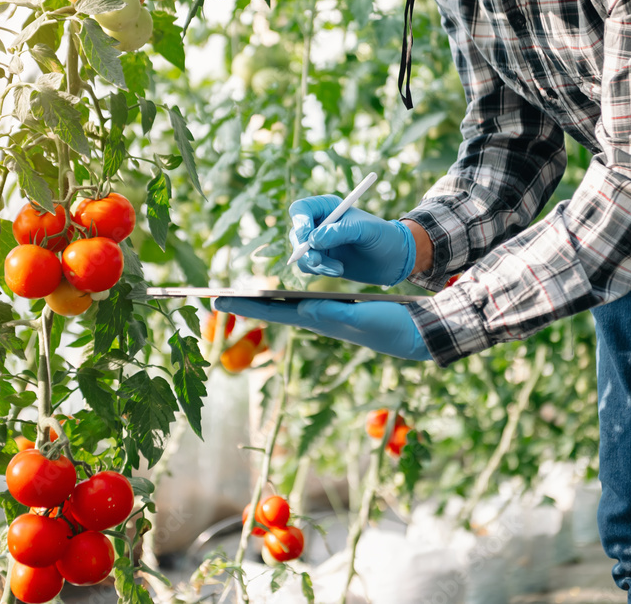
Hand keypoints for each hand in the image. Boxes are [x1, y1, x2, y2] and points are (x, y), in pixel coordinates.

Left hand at [213, 297, 431, 360]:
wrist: (414, 335)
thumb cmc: (391, 326)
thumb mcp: (361, 318)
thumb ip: (332, 314)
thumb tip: (303, 309)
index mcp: (319, 320)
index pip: (274, 310)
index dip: (245, 303)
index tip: (218, 298)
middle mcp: (317, 320)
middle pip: (273, 310)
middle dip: (245, 303)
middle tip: (216, 296)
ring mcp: (325, 317)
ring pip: (285, 307)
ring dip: (262, 302)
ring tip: (239, 295)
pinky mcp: (336, 312)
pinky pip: (301, 304)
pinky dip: (285, 299)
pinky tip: (278, 296)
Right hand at [290, 195, 415, 286]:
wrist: (394, 259)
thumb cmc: (383, 236)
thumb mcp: (365, 230)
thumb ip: (339, 232)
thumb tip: (313, 240)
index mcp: (328, 207)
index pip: (301, 210)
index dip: (300, 223)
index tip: (307, 238)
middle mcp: (320, 224)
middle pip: (296, 234)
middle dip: (305, 250)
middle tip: (318, 261)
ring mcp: (320, 243)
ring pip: (301, 254)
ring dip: (316, 264)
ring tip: (339, 269)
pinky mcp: (323, 260)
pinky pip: (308, 267)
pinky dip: (320, 272)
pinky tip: (338, 270)